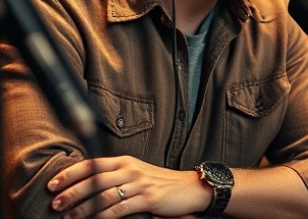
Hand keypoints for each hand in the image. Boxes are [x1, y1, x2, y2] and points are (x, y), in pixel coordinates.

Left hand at [47, 156, 210, 217]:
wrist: (189, 187)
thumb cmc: (160, 182)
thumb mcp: (136, 172)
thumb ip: (114, 175)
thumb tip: (85, 185)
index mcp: (124, 161)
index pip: (91, 165)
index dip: (70, 174)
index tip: (53, 184)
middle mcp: (130, 170)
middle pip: (94, 180)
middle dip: (72, 192)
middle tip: (55, 203)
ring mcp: (139, 184)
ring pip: (103, 196)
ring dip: (83, 208)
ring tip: (68, 216)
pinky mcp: (147, 199)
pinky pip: (118, 209)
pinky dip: (102, 217)